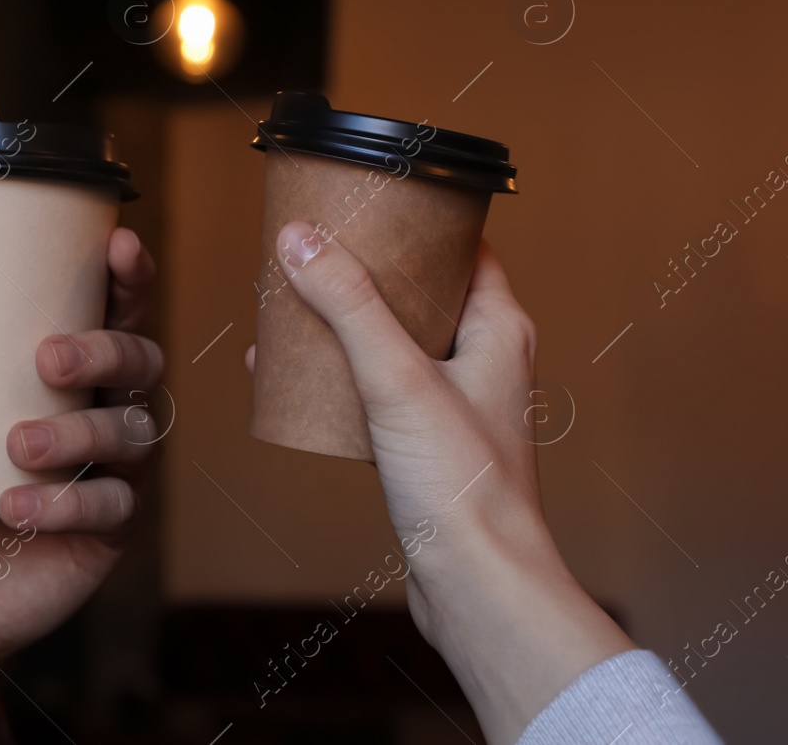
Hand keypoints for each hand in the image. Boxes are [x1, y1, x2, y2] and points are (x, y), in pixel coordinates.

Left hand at [0, 227, 162, 743]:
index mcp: (68, 369)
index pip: (117, 310)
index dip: (130, 276)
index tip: (118, 246)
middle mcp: (103, 410)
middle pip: (143, 362)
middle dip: (107, 350)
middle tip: (48, 358)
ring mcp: (113, 472)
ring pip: (133, 433)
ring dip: (80, 432)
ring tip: (17, 446)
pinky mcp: (110, 531)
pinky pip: (110, 507)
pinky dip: (66, 504)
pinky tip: (16, 508)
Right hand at [252, 222, 632, 744]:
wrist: (477, 585)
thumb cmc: (463, 486)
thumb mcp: (396, 378)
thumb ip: (349, 304)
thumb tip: (302, 238)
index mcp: (499, 328)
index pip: (463, 247)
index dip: (417, 220)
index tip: (365, 202)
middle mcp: (484, 360)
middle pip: (421, 292)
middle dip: (364, 273)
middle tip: (311, 253)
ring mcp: (456, 404)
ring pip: (395, 344)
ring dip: (345, 326)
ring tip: (289, 310)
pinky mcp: (428, 447)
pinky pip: (379, 394)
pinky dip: (340, 380)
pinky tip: (292, 383)